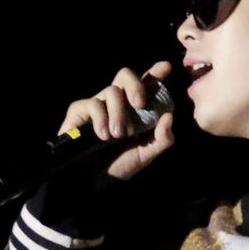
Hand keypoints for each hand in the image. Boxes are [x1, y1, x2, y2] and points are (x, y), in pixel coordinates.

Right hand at [59, 62, 174, 180]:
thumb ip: (162, 138)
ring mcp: (98, 104)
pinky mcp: (79, 111)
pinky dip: (100, 118)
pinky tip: (103, 135)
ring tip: (117, 135)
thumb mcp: (146, 154)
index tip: (165, 68)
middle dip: (135, 85)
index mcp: (135, 108)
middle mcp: (117, 101)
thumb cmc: (121, 165)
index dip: (155, 73)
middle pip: (125, 75)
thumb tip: (169, 117)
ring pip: (111, 91)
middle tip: (140, 104)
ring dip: (118, 112)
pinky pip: (92, 103)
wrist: (96, 181)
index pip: (146, 84)